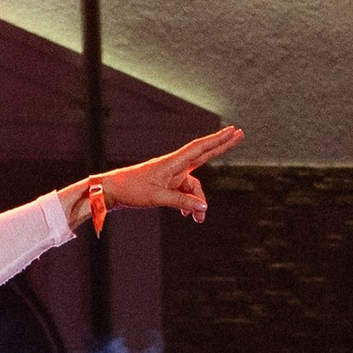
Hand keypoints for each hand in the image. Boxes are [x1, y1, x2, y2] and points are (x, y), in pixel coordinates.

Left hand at [65, 125, 244, 234]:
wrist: (111, 191)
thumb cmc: (131, 190)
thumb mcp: (157, 198)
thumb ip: (182, 203)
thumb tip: (204, 209)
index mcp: (173, 163)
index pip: (200, 148)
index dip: (218, 140)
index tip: (233, 131)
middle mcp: (175, 165)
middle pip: (204, 154)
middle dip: (222, 146)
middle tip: (241, 134)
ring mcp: (172, 174)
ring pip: (194, 186)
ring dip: (198, 203)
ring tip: (198, 222)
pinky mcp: (166, 183)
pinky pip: (185, 193)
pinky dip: (188, 204)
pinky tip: (187, 216)